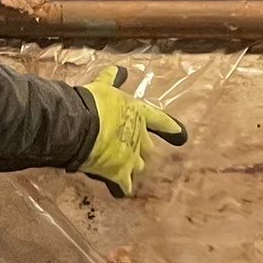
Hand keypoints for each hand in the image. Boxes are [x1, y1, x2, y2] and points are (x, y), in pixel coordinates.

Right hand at [75, 66, 185, 196]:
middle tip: (132, 150)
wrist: (80, 124)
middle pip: (148, 148)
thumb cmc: (92, 103)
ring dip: (132, 167)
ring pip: (138, 166)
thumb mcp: (102, 86)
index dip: (171, 128)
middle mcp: (140, 136)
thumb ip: (111, 79)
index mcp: (138, 113)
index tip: (182, 136)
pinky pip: (124, 186)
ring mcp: (131, 156)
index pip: (160, 121)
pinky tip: (120, 192)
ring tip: (124, 169)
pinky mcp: (119, 173)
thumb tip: (120, 70)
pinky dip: (122, 189)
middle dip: (142, 149)